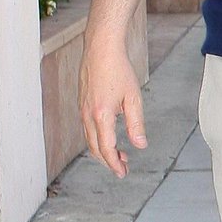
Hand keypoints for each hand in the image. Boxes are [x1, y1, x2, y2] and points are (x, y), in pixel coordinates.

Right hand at [79, 38, 146, 176]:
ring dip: (102, 150)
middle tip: (122, 168)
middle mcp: (87, 114)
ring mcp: (82, 108)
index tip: (123, 173)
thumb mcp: (133, 99)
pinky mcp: (82, 103)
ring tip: (119, 154)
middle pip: (94, 148)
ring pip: (89, 138)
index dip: (114, 164)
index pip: (106, 149)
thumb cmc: (118, 69)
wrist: (101, 49)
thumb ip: (136, 124)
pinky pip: (87, 127)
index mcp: (101, 115)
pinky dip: (97, 138)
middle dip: (108, 161)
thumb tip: (140, 145)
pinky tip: (108, 136)